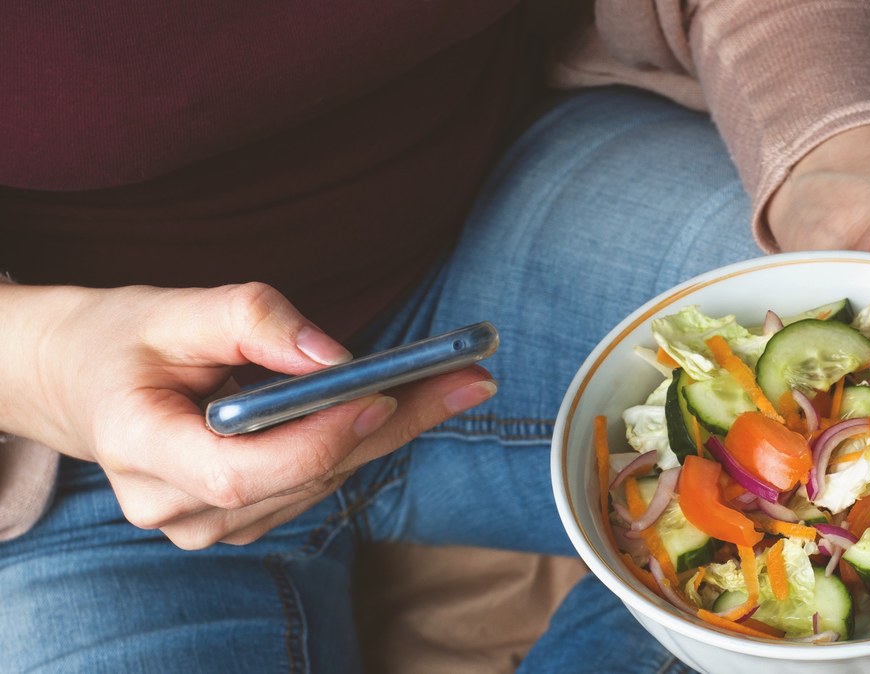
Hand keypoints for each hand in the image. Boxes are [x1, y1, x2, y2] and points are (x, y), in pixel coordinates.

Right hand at [0, 282, 495, 548]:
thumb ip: (251, 320)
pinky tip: (404, 405)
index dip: (315, 441)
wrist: (79, 381)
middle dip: (387, 426)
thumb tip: (334, 357)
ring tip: (454, 383)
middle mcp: (171, 506)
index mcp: (138, 449)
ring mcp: (204, 523)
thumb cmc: (119, 340)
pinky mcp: (237, 518)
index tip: (380, 394)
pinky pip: (312, 486)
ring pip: (316, 485)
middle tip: (466, 379)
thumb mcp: (171, 308)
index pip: (239, 470)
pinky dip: (359, 444)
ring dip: (387, 434)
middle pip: (298, 478)